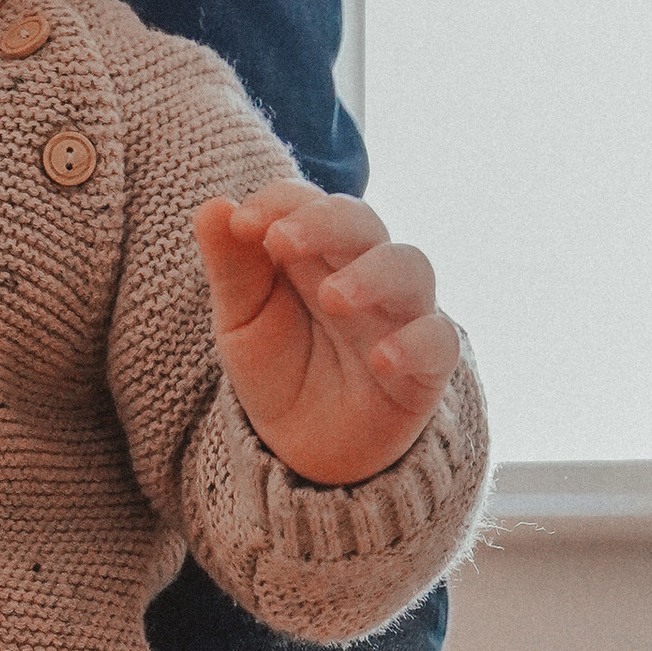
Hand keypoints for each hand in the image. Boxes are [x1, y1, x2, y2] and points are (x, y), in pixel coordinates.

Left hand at [192, 180, 460, 486]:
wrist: (304, 448)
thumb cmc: (278, 370)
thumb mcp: (241, 323)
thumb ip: (233, 269)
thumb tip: (212, 208)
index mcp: (316, 252)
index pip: (308, 204)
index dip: (280, 202)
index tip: (240, 222)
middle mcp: (364, 271)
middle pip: (363, 223)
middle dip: (324, 225)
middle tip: (280, 242)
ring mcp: (399, 315)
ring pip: (410, 269)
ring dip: (373, 275)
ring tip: (333, 297)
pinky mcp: (425, 367)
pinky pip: (439, 342)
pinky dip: (416, 344)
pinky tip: (382, 358)